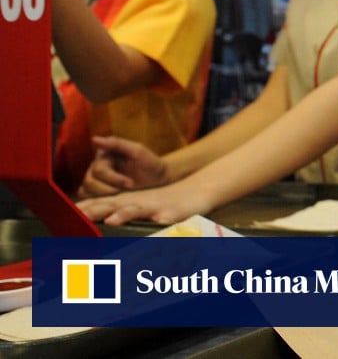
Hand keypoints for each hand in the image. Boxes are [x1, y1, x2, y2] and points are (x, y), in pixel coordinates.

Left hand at [75, 182, 211, 225]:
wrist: (195, 191)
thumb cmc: (164, 206)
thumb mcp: (138, 209)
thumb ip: (119, 216)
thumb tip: (97, 228)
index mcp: (124, 203)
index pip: (96, 205)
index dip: (79, 212)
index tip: (59, 221)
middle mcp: (134, 203)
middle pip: (108, 205)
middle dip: (91, 212)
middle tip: (73, 222)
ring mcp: (152, 207)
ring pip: (133, 209)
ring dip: (121, 214)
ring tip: (108, 220)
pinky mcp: (170, 213)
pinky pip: (159, 218)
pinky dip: (154, 222)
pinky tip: (153, 224)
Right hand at [76, 136, 168, 198]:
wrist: (159, 179)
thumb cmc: (150, 163)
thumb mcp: (138, 151)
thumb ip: (117, 144)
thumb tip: (94, 139)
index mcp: (104, 155)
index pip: (98, 170)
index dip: (113, 179)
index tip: (130, 183)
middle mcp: (96, 166)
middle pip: (89, 181)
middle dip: (110, 188)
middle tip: (129, 188)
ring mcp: (95, 180)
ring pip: (86, 190)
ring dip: (104, 195)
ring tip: (123, 194)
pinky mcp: (97, 192)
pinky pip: (87, 197)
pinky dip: (97, 200)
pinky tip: (113, 200)